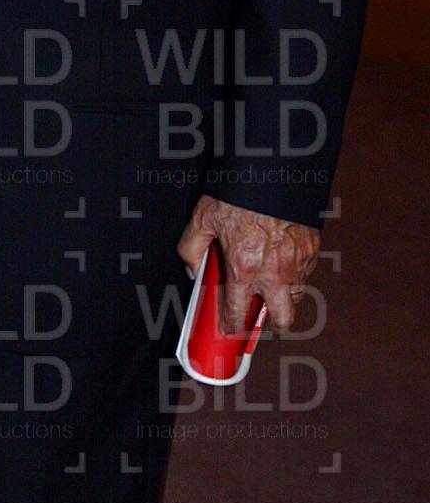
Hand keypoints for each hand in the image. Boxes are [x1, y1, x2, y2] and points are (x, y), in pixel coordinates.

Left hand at [176, 194, 319, 336]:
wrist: (273, 173)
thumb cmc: (237, 195)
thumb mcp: (202, 219)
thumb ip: (191, 249)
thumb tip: (194, 270)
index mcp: (244, 268)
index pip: (238, 312)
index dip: (232, 326)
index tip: (230, 329)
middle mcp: (274, 272)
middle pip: (283, 318)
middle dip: (273, 325)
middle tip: (263, 320)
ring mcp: (297, 262)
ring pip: (298, 297)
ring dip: (286, 300)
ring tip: (273, 292)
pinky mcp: (311, 249)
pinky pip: (306, 273)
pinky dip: (296, 276)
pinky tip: (283, 267)